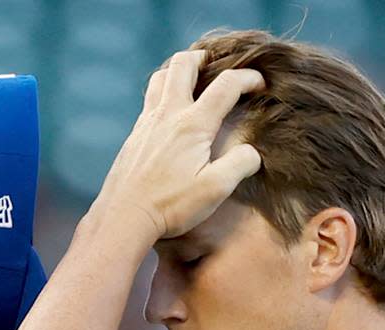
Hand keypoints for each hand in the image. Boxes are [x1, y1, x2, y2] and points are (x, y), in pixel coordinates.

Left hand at [92, 50, 263, 239]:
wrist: (124, 217)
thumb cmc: (171, 206)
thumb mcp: (215, 189)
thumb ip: (240, 164)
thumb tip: (252, 152)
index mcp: (193, 125)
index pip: (225, 85)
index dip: (247, 77)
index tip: (260, 83)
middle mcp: (168, 115)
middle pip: (183, 64)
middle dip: (204, 57)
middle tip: (218, 64)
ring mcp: (147, 122)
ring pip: (160, 77)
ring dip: (179, 70)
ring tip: (193, 79)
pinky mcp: (135, 135)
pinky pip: (149, 100)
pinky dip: (163, 91)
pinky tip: (171, 111)